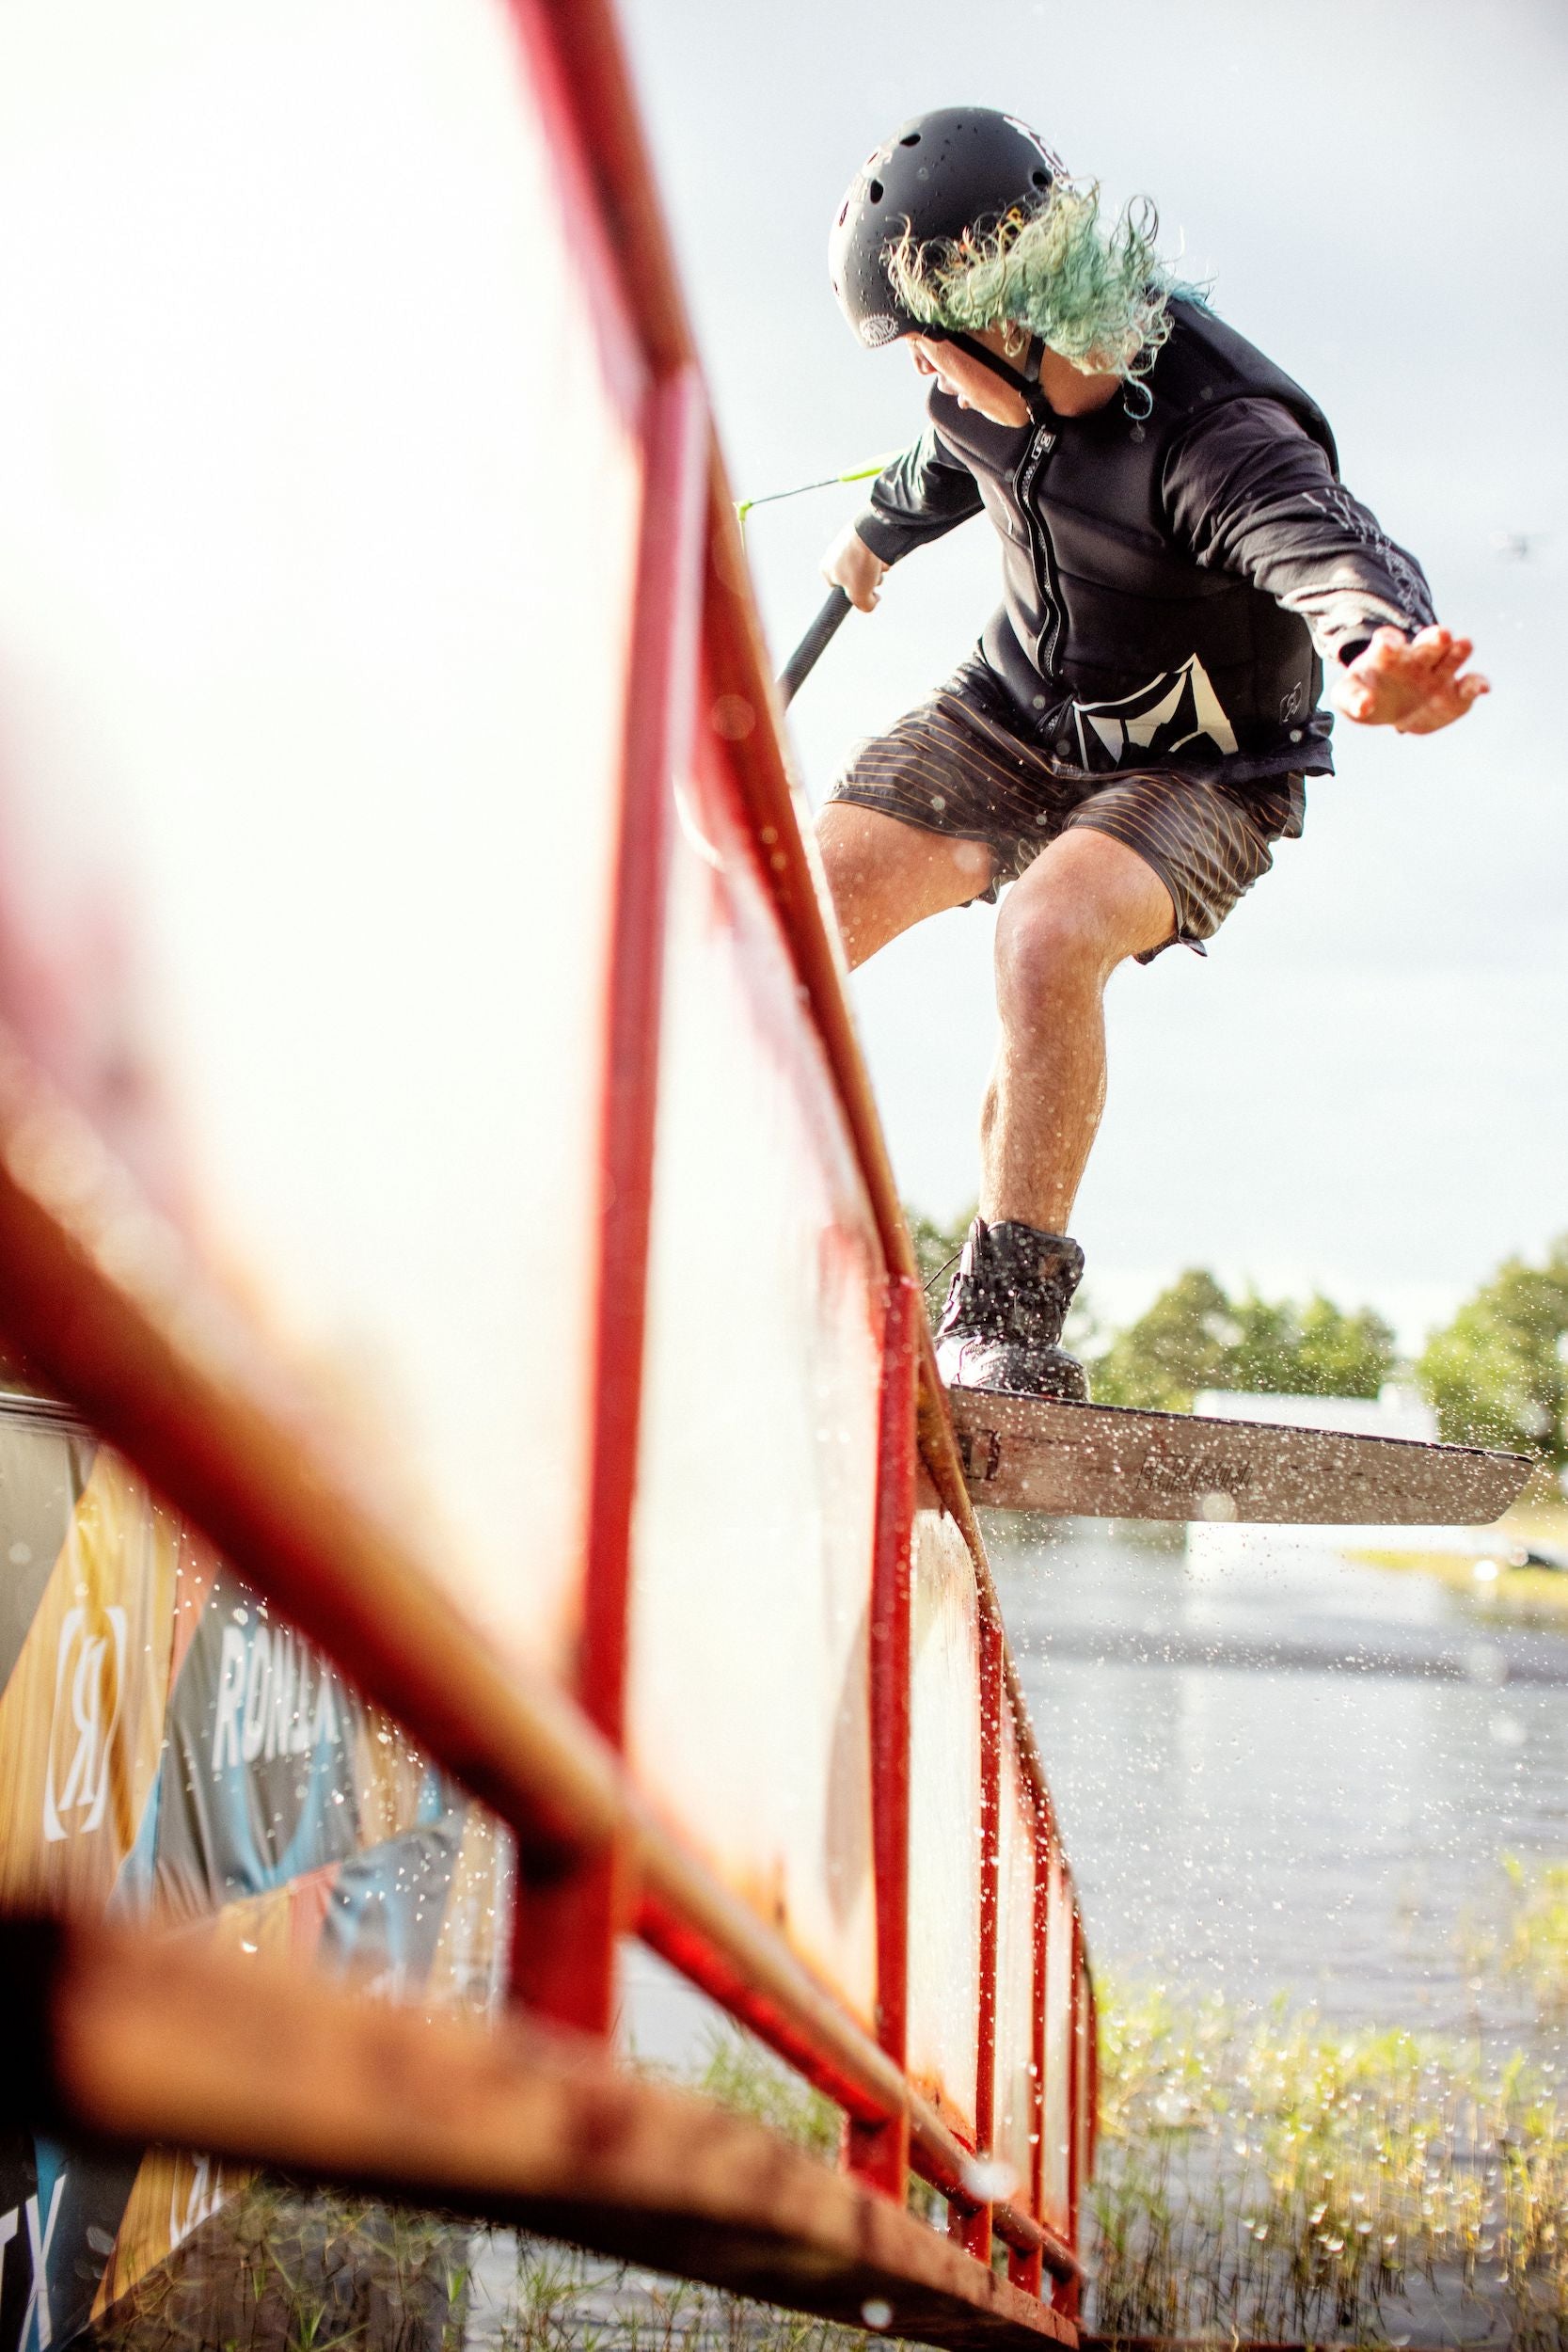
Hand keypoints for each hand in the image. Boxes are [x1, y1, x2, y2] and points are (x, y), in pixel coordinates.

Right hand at [822, 522, 887, 613]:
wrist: (872, 532)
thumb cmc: (860, 564)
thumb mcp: (860, 595)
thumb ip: (864, 606)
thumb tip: (873, 601)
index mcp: (826, 569)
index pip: (840, 590)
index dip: (855, 594)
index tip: (866, 593)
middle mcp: (833, 554)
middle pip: (857, 578)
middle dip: (869, 581)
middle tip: (873, 578)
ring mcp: (847, 542)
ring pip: (867, 565)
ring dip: (877, 569)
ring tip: (878, 564)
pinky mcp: (862, 533)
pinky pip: (874, 550)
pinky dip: (881, 555)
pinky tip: (883, 553)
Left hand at [1330, 624, 1489, 734]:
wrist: (1391, 708)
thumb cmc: (1366, 693)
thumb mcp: (1348, 696)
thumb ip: (1352, 699)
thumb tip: (1365, 706)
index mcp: (1389, 654)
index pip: (1389, 640)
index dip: (1389, 641)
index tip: (1388, 645)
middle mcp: (1418, 657)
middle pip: (1428, 643)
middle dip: (1435, 638)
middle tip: (1441, 634)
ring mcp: (1439, 672)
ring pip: (1452, 656)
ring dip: (1459, 650)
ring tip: (1465, 645)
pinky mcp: (1455, 692)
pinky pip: (1469, 685)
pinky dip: (1477, 684)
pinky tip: (1482, 688)